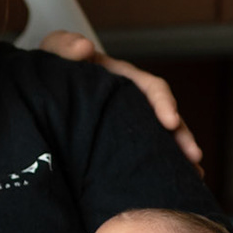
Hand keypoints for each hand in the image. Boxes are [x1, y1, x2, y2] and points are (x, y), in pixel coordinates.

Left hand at [38, 29, 203, 167]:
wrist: (39, 91)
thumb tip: (84, 47)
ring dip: (176, 156)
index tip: (169, 121)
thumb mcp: (54, 52)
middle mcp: (130, 102)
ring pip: (158, 139)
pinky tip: (167, 186)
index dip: (163, 102)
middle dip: (181, 136)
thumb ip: (64, 46)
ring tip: (194, 178)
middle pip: (164, 118)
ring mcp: (126, 123)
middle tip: (193, 157)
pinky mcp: (118, 143)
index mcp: (121, 79)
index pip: (151, 88)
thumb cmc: (52, 67)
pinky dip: (157, 167)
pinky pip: (142, 154)